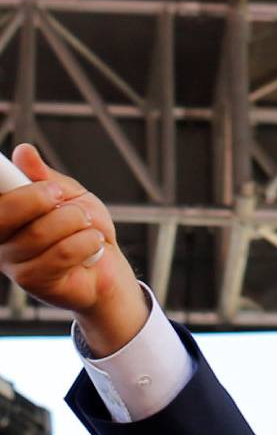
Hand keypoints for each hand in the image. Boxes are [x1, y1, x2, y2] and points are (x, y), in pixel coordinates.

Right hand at [0, 146, 145, 349]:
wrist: (108, 270)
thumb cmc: (86, 231)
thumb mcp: (69, 194)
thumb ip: (44, 177)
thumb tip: (23, 152)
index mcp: (6, 215)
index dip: (9, 188)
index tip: (36, 182)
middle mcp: (2, 240)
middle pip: (6, 212)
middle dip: (41, 198)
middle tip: (62, 198)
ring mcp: (14, 263)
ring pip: (42, 230)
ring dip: (76, 221)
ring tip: (85, 227)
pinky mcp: (33, 282)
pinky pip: (63, 252)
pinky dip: (87, 242)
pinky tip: (90, 247)